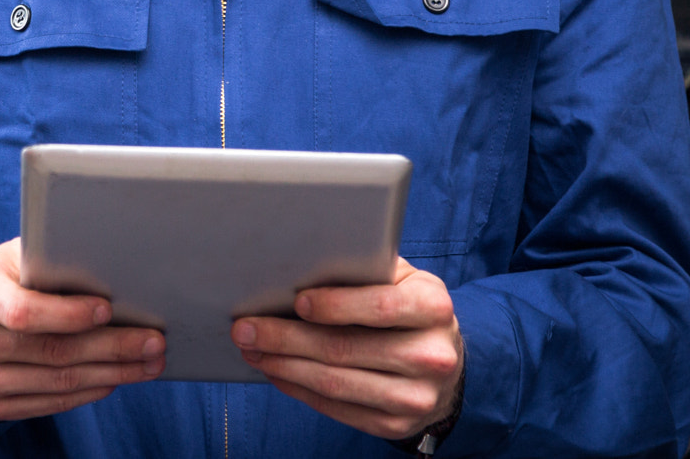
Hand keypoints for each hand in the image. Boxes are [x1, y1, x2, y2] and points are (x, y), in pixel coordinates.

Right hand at [0, 238, 165, 421]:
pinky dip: (89, 391)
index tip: (109, 310)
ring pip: (57, 382)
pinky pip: (51, 404)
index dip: (69, 314)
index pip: (23, 311)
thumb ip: (54, 262)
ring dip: (111, 374)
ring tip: (147, 363)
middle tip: (153, 342)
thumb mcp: (20, 257)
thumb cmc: (7, 278)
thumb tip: (115, 271)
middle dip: (110, 347)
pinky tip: (115, 378)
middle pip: (50, 351)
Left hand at [233, 257, 462, 443]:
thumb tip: (299, 265)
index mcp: (433, 308)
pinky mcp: (396, 424)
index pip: (381, 307)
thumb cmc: (407, 309)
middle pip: (345, 349)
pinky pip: (337, 409)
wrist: (444, 363)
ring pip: (335, 383)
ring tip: (252, 350)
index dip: (335, 305)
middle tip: (245, 328)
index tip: (296, 301)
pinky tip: (276, 372)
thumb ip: (363, 270)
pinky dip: (299, 389)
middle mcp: (431, 356)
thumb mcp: (400, 279)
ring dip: (284, 366)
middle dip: (285, 338)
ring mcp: (415, 397)